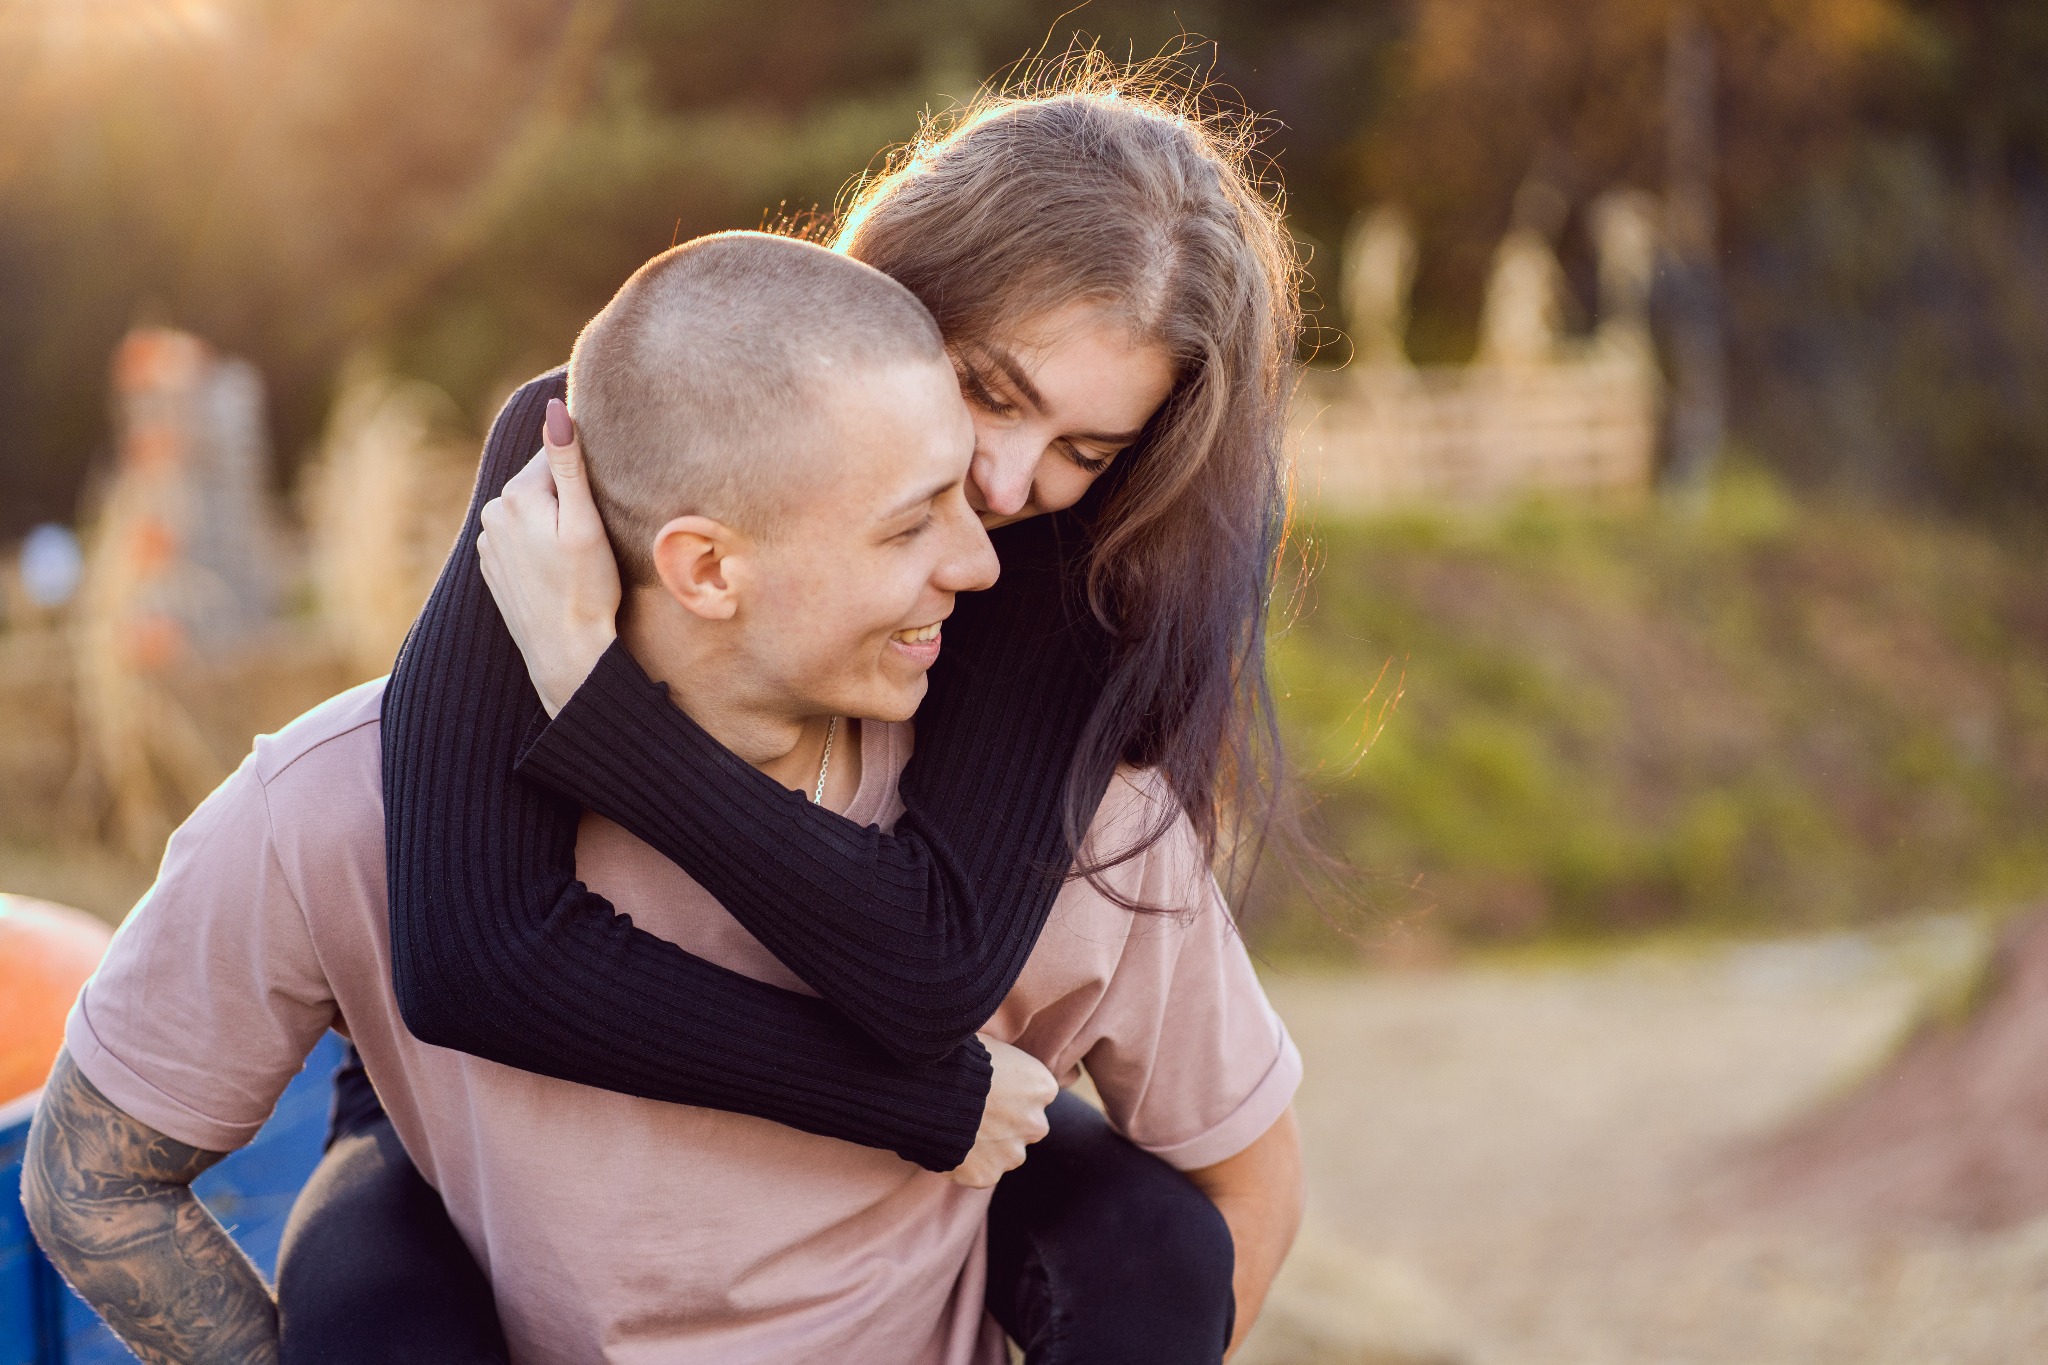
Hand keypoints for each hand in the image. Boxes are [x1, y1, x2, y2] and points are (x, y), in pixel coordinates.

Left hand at [477, 399, 621, 716]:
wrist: (565, 655)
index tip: (608, 503)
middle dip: (570, 499)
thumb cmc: (587, 590)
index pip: (557, 457)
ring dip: (556, 523)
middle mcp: (492, 515)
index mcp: (514, 496)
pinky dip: (542, 547)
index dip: (590, 477)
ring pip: (532, 513)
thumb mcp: (586, 523)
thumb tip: (556, 409)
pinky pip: (522, 540)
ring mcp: (488, 544)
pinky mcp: (493, 569)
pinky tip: (562, 572)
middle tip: (599, 534)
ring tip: (582, 557)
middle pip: (542, 485)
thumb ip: (569, 463)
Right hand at [945, 1034, 1056, 1187]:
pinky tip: (948, 1143)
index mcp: (1041, 1087)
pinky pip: (980, 1171)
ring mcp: (1011, 1153)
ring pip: (1006, 1152)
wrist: (925, 1091)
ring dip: (990, 1146)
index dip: (1011, 1090)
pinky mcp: (987, 1176)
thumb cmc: (955, 1057)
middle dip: (1006, 1121)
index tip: (990, 1087)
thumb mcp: (989, 1046)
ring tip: (958, 1128)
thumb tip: (997, 1060)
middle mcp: (1035, 1123)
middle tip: (975, 1110)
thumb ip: (1004, 1062)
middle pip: (1026, 1125)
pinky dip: (967, 1164)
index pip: (1036, 1093)